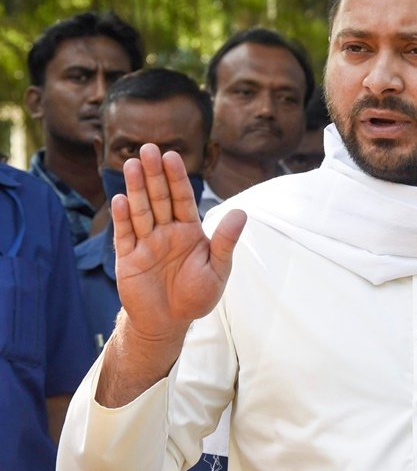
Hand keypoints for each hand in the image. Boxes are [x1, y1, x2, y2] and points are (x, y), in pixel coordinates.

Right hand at [113, 144, 246, 341]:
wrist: (169, 323)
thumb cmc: (197, 296)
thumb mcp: (217, 269)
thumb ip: (225, 241)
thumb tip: (241, 212)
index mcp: (189, 231)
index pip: (183, 199)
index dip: (177, 178)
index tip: (172, 156)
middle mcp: (166, 232)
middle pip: (159, 198)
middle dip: (154, 174)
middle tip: (149, 148)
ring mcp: (146, 243)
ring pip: (140, 211)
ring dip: (136, 188)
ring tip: (132, 164)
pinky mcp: (128, 259)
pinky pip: (125, 235)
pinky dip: (123, 219)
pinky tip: (120, 199)